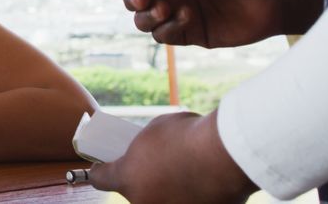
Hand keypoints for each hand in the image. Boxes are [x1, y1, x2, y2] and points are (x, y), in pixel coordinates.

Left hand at [88, 111, 255, 203]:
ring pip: (161, 201)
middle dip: (142, 182)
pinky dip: (192, 196)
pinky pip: (187, 203)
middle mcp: (144, 203)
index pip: (100, 179)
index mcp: (128, 178)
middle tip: (156, 166)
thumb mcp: (157, 129)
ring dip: (167, 192)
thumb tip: (151, 152)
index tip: (102, 167)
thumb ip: (147, 144)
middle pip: (135, 194)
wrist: (227, 155)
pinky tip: (202, 183)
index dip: (100, 171)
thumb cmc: (189, 136)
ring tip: (184, 174)